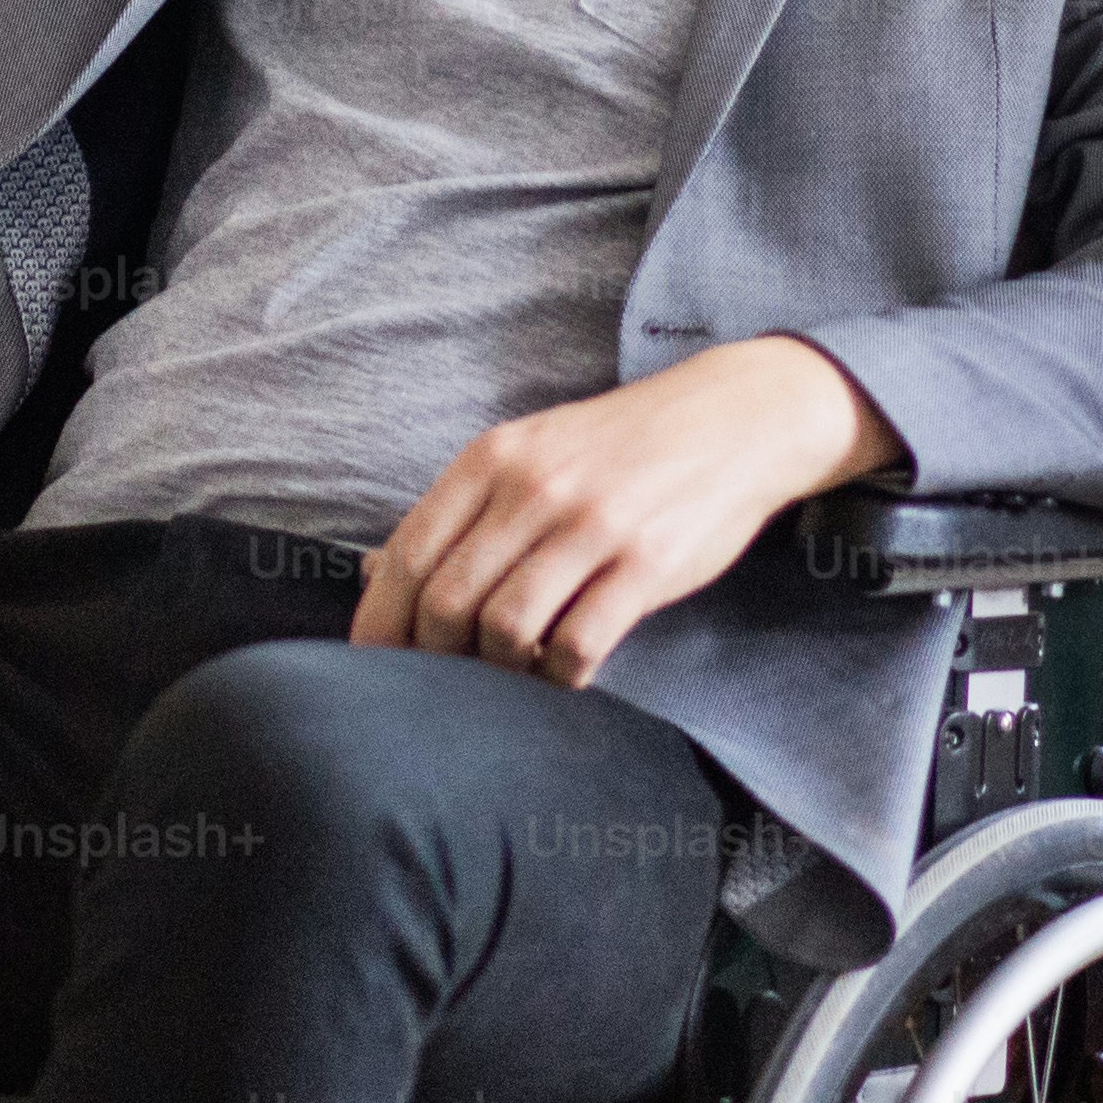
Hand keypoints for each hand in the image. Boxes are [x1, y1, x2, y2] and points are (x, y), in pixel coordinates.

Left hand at [356, 338, 903, 689]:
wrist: (732, 417)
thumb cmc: (618, 447)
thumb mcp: (529, 452)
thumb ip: (459, 511)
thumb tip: (370, 571)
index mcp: (491, 458)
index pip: (406, 555)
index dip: (379, 622)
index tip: (372, 665)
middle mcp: (533, 488)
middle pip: (446, 601)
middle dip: (432, 658)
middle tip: (443, 685)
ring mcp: (591, 526)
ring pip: (505, 629)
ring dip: (497, 672)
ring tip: (510, 674)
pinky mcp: (645, 565)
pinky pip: (577, 646)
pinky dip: (557, 677)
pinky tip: (560, 673)